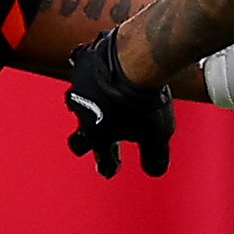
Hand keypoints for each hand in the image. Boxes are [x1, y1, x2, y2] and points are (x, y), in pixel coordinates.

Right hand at [65, 31, 174, 177]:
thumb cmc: (145, 101)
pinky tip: (88, 65)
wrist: (136, 63)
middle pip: (78, 137)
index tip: (110, 170)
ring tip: (95, 101)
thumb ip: (154, 156)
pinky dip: (86, 68)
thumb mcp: (157, 135)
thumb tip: (155, 171)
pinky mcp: (82, 63)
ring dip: (87, 103)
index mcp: (98, 136)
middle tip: (88, 142)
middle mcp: (84, 114)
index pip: (103, 158)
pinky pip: (79, 65)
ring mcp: (80, 88)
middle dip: (83, 142)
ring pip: (77, 100)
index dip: (108, 166)